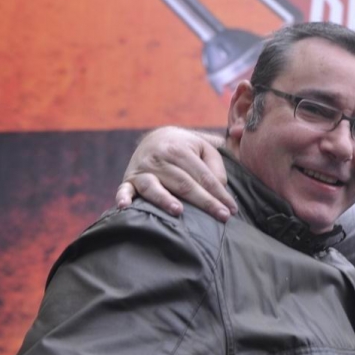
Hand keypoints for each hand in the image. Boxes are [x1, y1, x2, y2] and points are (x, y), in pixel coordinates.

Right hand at [116, 127, 235, 221]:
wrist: (155, 137)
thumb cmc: (187, 148)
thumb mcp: (205, 148)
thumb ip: (216, 165)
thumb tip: (221, 187)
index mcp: (180, 149)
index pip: (203, 176)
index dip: (219, 193)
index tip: (232, 209)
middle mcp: (160, 158)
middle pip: (184, 184)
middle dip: (204, 202)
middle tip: (222, 217)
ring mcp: (142, 169)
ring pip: (153, 186)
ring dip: (164, 199)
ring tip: (178, 211)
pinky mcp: (128, 179)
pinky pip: (124, 189)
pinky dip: (122, 196)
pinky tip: (124, 206)